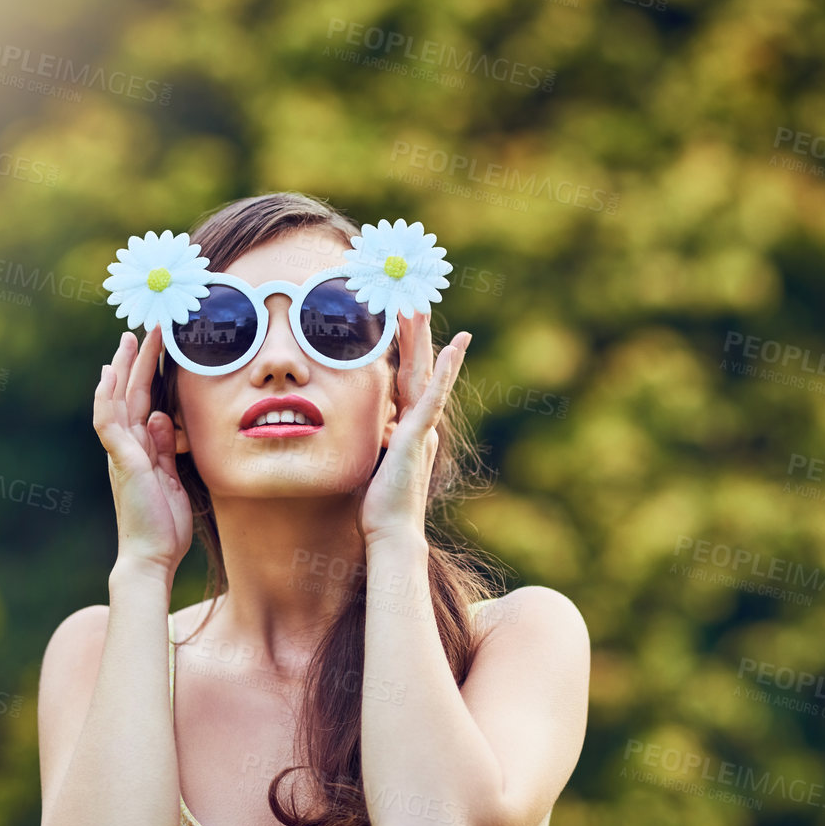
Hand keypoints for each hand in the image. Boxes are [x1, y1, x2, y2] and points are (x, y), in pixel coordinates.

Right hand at [93, 327, 191, 574]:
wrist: (151, 557)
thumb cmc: (163, 526)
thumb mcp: (171, 479)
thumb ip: (166, 448)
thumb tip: (162, 417)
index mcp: (140, 450)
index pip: (143, 404)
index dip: (148, 375)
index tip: (154, 349)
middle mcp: (126, 447)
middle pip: (129, 394)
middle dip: (135, 361)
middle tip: (140, 329)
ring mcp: (121, 453)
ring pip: (118, 400)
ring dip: (124, 368)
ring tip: (131, 338)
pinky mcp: (121, 461)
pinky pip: (108, 422)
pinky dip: (107, 396)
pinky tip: (110, 374)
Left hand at [360, 310, 470, 547]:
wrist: (390, 530)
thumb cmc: (378, 502)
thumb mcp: (372, 456)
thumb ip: (377, 434)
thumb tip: (375, 422)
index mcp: (408, 424)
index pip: (406, 375)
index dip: (405, 346)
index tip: (401, 317)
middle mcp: (419, 421)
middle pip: (418, 365)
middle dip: (415, 330)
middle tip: (414, 295)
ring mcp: (422, 427)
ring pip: (426, 372)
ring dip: (426, 338)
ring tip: (423, 305)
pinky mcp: (419, 436)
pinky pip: (434, 398)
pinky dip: (444, 372)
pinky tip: (453, 349)